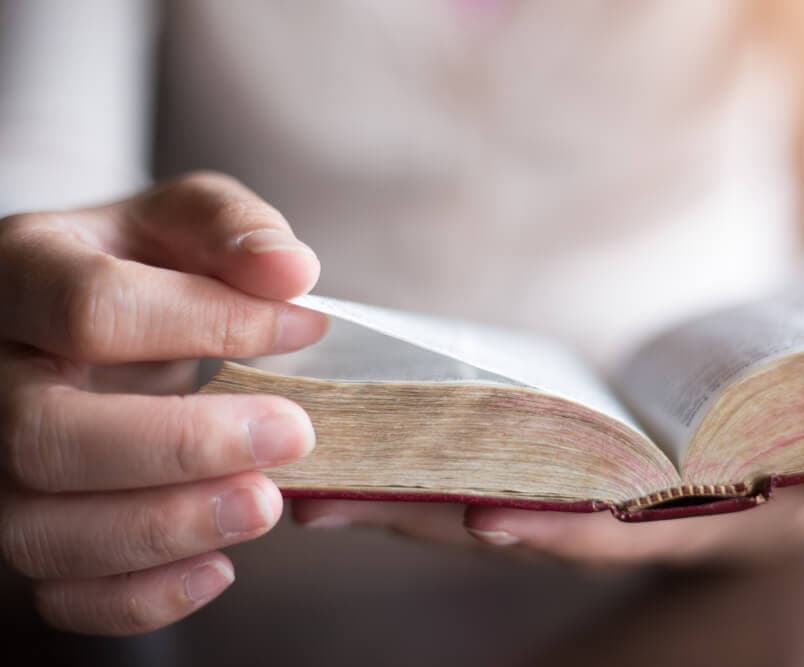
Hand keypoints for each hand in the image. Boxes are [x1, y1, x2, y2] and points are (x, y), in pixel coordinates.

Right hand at [0, 172, 327, 634]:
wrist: (99, 318)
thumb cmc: (148, 264)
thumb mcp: (186, 221)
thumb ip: (234, 229)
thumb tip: (289, 271)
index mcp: (25, 275)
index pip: (91, 308)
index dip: (208, 321)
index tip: (306, 327)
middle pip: (44, 434)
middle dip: (180, 446)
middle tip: (292, 433)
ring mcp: (1, 463)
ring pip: (41, 527)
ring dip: (166, 528)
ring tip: (266, 505)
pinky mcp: (33, 524)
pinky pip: (60, 592)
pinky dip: (141, 597)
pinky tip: (219, 568)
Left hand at [292, 469, 803, 564]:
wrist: (759, 435)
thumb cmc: (793, 449)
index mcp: (669, 528)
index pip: (599, 536)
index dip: (546, 530)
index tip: (477, 515)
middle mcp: (606, 524)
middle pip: (505, 524)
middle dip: (422, 517)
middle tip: (333, 499)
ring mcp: (564, 498)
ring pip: (469, 503)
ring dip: (392, 495)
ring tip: (311, 478)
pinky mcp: (539, 467)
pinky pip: (466, 468)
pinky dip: (410, 464)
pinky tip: (352, 447)